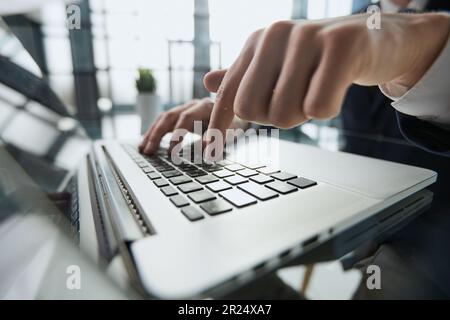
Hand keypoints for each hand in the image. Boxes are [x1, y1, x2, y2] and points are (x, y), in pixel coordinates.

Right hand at [139, 98, 249, 153]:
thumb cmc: (233, 126)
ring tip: (143, 150)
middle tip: (149, 152)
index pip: (186, 117)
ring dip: (152, 134)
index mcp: (205, 106)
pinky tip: (145, 144)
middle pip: (169, 116)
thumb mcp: (228, 133)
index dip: (177, 134)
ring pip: (163, 119)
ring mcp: (185, 108)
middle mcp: (192, 104)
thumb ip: (217, 140)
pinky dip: (153, 133)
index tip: (171, 152)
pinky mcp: (180, 115)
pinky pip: (163, 123)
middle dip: (158, 135)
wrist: (236, 115)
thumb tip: (206, 151)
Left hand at [204, 13, 449, 149]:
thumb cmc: (321, 59)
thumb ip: (245, 76)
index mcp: (257, 42)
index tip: (210, 152)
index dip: (217, 126)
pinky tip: (337, 88)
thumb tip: (206, 82)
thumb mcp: (279, 65)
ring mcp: (307, 37)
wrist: (376, 40)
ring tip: (318, 89)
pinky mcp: (341, 46)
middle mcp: (275, 34)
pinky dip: (328, 109)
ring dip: (303, 114)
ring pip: (284, 113)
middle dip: (274, 117)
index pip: (227, 94)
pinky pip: (318, 109)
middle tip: (297, 100)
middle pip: (251, 110)